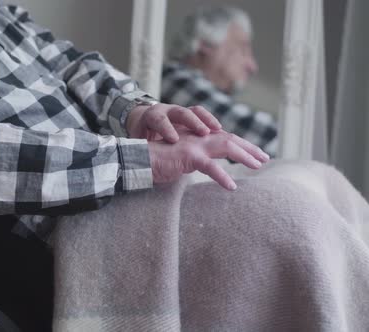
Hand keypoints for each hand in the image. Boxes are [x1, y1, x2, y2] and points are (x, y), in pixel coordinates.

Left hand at [127, 104, 221, 141]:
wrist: (143, 122)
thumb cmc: (141, 138)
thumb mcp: (138, 143)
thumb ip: (142, 149)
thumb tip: (137, 162)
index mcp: (151, 117)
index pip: (158, 120)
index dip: (166, 129)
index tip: (174, 139)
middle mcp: (166, 111)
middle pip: (181, 113)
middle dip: (193, 122)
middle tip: (203, 133)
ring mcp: (179, 112)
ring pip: (194, 112)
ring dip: (207, 121)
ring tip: (218, 131)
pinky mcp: (189, 115)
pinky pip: (202, 116)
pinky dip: (211, 123)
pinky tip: (221, 133)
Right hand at [148, 128, 269, 189]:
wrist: (138, 159)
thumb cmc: (157, 162)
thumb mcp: (181, 159)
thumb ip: (195, 160)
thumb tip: (207, 167)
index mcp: (197, 137)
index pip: (224, 138)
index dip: (242, 145)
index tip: (255, 154)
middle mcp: (198, 138)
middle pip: (230, 139)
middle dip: (249, 148)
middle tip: (265, 158)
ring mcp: (194, 145)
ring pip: (226, 147)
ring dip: (244, 156)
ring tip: (258, 166)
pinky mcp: (188, 157)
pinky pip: (211, 167)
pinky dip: (222, 177)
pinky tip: (231, 186)